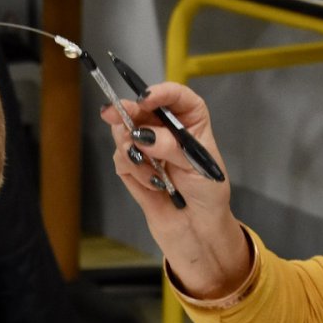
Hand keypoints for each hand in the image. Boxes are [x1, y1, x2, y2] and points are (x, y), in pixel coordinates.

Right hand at [99, 82, 251, 300]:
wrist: (197, 229)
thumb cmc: (208, 194)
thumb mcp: (197, 166)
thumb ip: (170, 147)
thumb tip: (142, 135)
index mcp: (191, 123)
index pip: (176, 97)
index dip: (161, 92)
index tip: (147, 98)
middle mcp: (166, 131)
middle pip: (142, 110)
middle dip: (128, 112)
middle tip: (115, 114)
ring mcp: (146, 149)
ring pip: (125, 133)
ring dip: (133, 149)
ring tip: (151, 169)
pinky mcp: (133, 168)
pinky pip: (122, 159)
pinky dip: (134, 170)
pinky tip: (153, 183)